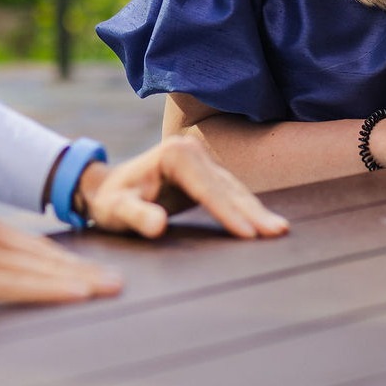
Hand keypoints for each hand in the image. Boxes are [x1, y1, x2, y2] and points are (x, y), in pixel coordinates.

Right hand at [0, 209, 121, 309]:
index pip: (34, 246)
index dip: (68, 261)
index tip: (94, 272)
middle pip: (46, 255)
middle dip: (84, 271)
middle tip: (118, 283)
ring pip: (42, 270)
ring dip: (80, 281)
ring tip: (110, 291)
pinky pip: (22, 287)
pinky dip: (54, 290)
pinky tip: (78, 296)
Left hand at [77, 135, 289, 239]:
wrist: (106, 189)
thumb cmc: (110, 202)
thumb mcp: (115, 211)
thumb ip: (135, 216)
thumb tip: (157, 226)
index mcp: (173, 155)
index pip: (207, 188)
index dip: (227, 212)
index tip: (247, 234)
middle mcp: (191, 151)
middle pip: (226, 187)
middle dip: (251, 211)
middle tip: (277, 233)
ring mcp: (201, 160)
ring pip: (234, 188)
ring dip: (256, 210)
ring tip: (280, 231)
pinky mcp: (206, 173)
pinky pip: (231, 192)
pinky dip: (248, 209)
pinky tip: (265, 224)